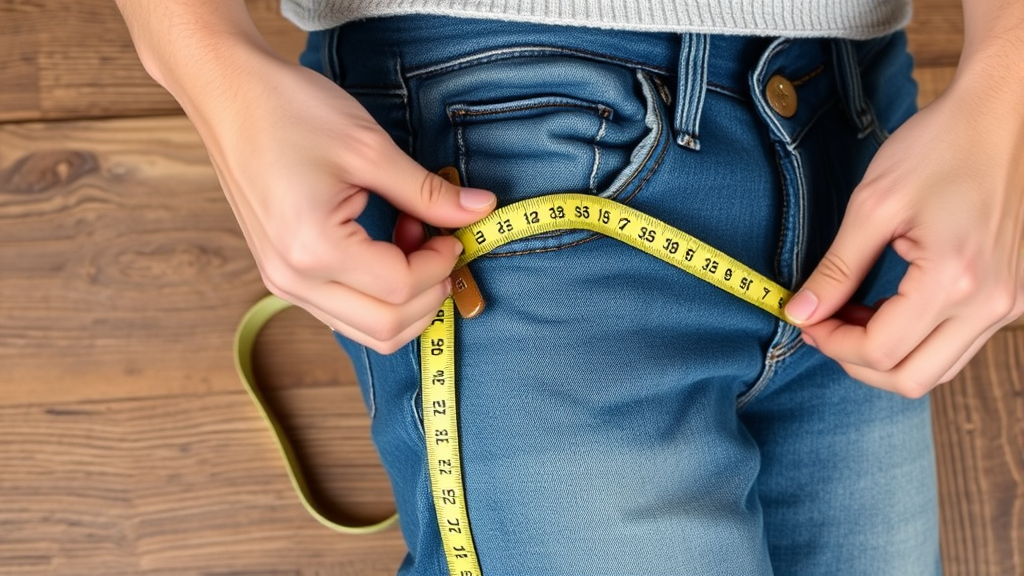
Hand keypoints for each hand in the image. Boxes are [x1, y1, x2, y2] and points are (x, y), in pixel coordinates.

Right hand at [186, 54, 494, 352]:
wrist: (227, 94)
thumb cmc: (288, 110)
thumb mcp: (370, 148)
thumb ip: (428, 192)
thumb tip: (482, 210)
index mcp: (313, 248)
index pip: (399, 288)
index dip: (440, 265)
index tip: (454, 233)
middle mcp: (292, 279)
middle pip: (384, 328)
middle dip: (428, 293)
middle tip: (440, 242)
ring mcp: (282, 282)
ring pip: (365, 330)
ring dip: (404, 298)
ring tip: (410, 237)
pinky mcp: (282, 274)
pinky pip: (343, 311)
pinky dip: (377, 293)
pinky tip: (386, 244)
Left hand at [784, 74, 1023, 396]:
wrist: (1006, 114)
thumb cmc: (941, 147)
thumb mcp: (874, 206)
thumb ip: (836, 269)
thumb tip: (800, 313)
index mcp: (956, 281)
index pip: (882, 352)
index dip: (832, 344)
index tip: (805, 320)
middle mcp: (993, 304)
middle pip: (913, 378)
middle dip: (857, 361)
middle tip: (824, 326)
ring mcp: (1012, 303)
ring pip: (939, 367)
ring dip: (889, 353)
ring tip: (853, 312)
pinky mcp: (1016, 296)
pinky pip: (960, 342)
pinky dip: (919, 337)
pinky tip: (890, 304)